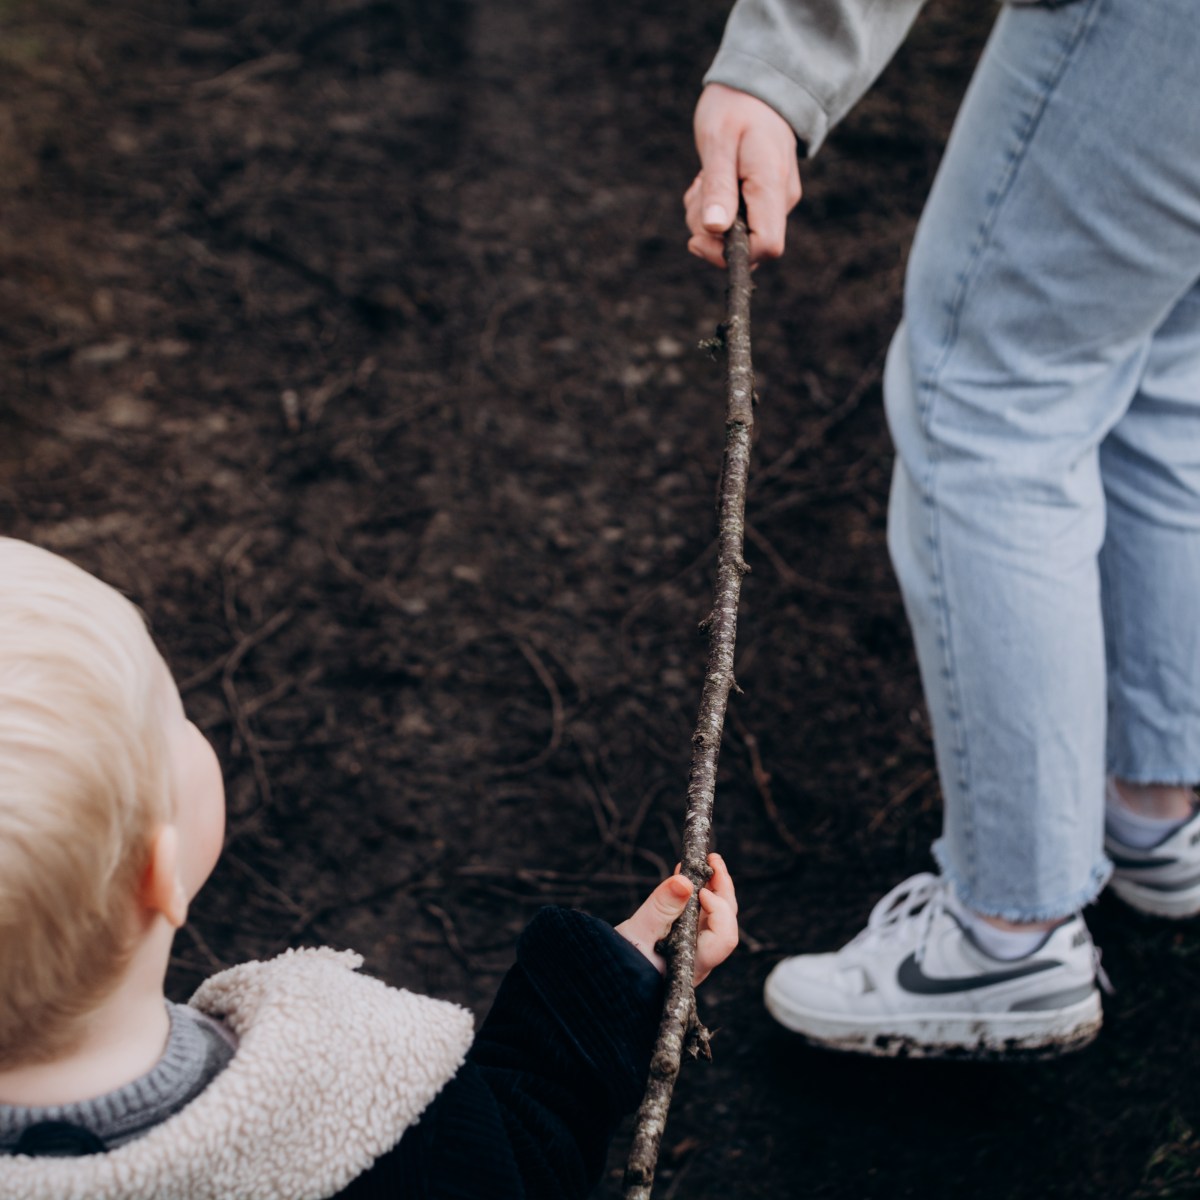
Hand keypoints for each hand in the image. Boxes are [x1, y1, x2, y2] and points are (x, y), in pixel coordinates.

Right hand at [615, 853, 737, 985]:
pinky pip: (698, 915)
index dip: (718, 909)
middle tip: (712, 860)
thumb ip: (660, 907)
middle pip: (725, 923)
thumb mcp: (638, 932)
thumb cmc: (621, 963)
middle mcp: (699, 959)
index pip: (724, 936)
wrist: (610, 977)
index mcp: (692, 964)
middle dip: (722, 889)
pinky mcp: (683, 941)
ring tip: (703, 862)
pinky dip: (695, 894)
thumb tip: (684, 882)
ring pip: (715, 918)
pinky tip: (685, 876)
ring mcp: (693, 950)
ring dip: (712, 888)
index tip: (699, 889)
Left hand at [684, 83, 801, 267]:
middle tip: (698, 192)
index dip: (731, 254)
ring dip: (707, 219)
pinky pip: (736, 223)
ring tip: (703, 181)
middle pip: (747, 247)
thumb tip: (715, 229)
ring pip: (737, 236)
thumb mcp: (718, 141)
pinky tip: (709, 183)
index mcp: (772, 185)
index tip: (697, 237)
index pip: (766, 246)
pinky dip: (714, 211)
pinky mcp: (764, 201)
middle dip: (710, 233)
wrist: (757, 85)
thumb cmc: (735, 107)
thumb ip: (719, 186)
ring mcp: (775, 201)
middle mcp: (781, 199)